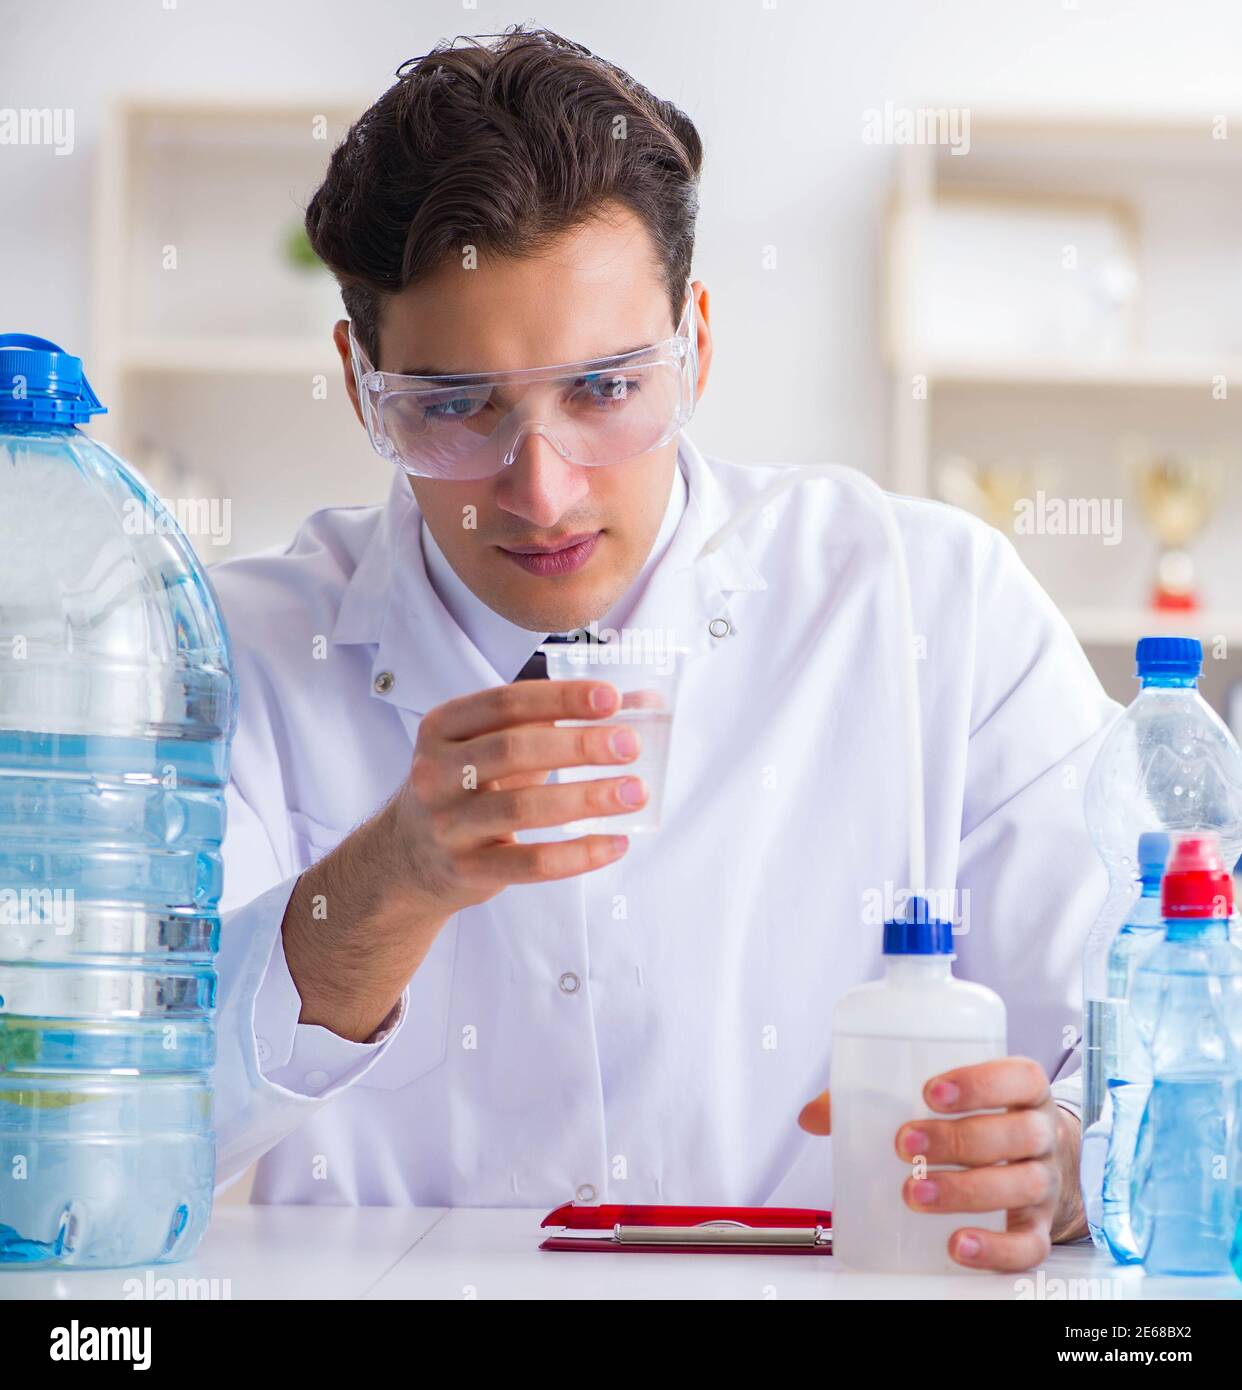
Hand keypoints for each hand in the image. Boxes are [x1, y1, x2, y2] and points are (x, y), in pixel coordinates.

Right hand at [282, 677, 643, 1039]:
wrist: (408, 858)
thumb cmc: (467, 788)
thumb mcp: (496, 746)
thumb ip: (559, 721)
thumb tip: (644, 701)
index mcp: (443, 728)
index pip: (506, 702)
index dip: (560, 698)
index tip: (611, 698)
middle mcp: (436, 772)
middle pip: (513, 750)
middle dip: (578, 745)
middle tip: (630, 745)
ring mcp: (447, 824)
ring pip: (522, 808)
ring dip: (586, 798)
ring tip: (634, 792)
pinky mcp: (465, 870)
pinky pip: (529, 863)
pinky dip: (577, 854)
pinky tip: (615, 843)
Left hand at [797, 1057, 1085, 1271]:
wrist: (1034, 1160)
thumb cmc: (978, 1119)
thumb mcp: (945, 1096)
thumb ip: (878, 1097)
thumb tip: (813, 1116)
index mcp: (1022, 1091)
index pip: (1017, 1077)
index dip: (980, 1082)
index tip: (931, 1091)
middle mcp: (1040, 1134)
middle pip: (1017, 1134)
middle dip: (958, 1139)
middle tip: (906, 1144)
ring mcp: (1044, 1182)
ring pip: (1021, 1186)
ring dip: (966, 1191)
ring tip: (916, 1193)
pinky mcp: (1039, 1227)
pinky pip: (1029, 1244)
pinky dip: (996, 1248)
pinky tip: (959, 1244)